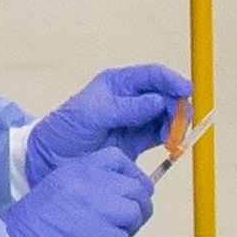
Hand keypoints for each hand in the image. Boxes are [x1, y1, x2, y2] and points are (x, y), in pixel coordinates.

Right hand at [4, 146, 155, 236]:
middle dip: (137, 207)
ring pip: (134, 213)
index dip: (134, 178)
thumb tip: (127, 192)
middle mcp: (89, 182)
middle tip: (125, 221)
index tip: (129, 194)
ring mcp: (94, 207)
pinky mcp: (96, 233)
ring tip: (110, 234)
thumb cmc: (38, 219)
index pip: (121, 161)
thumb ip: (94, 183)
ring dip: (128, 228)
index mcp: (80, 168)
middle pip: (136, 189)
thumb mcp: (64, 185)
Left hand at [27, 62, 192, 183]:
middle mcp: (130, 99)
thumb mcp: (92, 114)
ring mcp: (135, 120)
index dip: (171, 81)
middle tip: (177, 124)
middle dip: (176, 108)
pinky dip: (171, 140)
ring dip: (175, 126)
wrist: (51, 160)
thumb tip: (157, 102)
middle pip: (166, 96)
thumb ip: (126, 108)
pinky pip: (163, 136)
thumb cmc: (64, 131)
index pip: (152, 76)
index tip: (185, 91)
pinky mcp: (137, 141)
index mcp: (118, 84)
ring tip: (170, 139)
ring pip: (168, 117)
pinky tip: (170, 146)